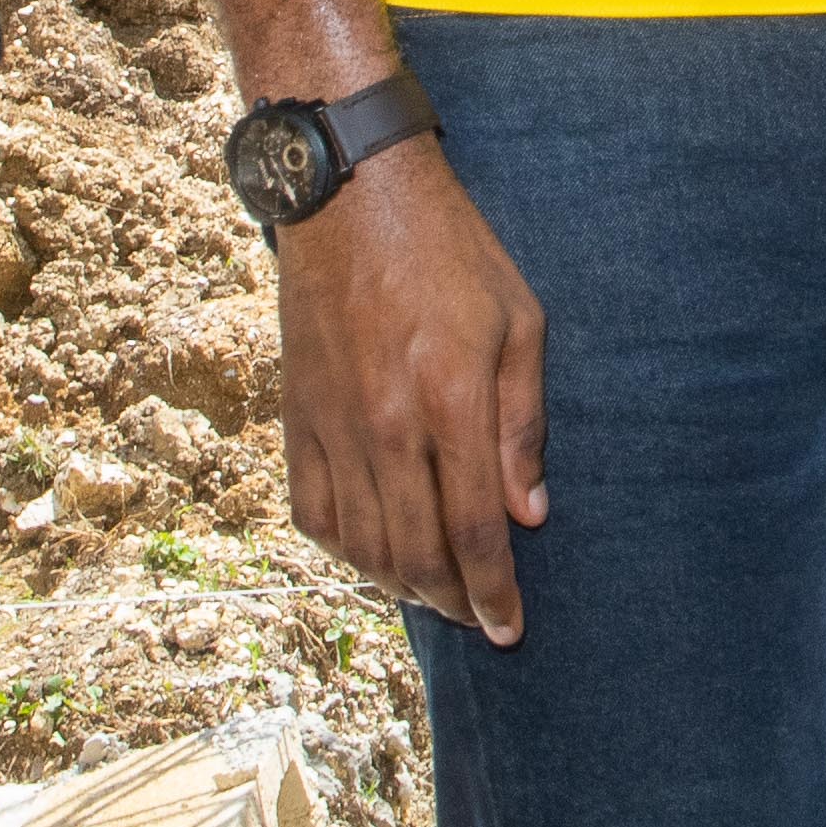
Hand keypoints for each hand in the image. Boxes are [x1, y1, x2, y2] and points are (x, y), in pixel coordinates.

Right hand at [272, 148, 547, 647]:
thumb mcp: (519, 320)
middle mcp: (385, 425)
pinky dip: (344, 552)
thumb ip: (523, 422)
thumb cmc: (452, 251)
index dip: (494, 590)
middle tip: (480, 620)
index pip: (476, 528)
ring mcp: (332, 426)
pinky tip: (373, 557)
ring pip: (361, 546)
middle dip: (453, 602)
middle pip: (416, 552)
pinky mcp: (295, 419)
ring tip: (435, 597)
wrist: (352, 198)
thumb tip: (531, 514)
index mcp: (448, 399)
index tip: (510, 628)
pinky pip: (313, 514)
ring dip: (400, 587)